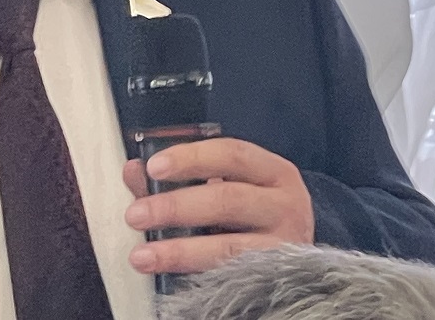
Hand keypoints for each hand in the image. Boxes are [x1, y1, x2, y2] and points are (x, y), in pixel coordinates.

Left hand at [123, 137, 314, 275]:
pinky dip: (198, 275)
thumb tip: (134, 171)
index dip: (191, 158)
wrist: (300, 258)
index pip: (232, 154)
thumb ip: (180, 177)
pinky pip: (232, 277)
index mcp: (274, 172)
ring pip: (229, 247)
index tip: (154, 166)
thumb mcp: (228, 184)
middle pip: (228, 200)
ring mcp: (284, 246)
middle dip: (176, 206)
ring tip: (142, 255)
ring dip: (179, 251)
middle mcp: (286, 206)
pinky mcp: (277, 279)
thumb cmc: (255, 213)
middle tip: (137, 214)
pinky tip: (171, 276)